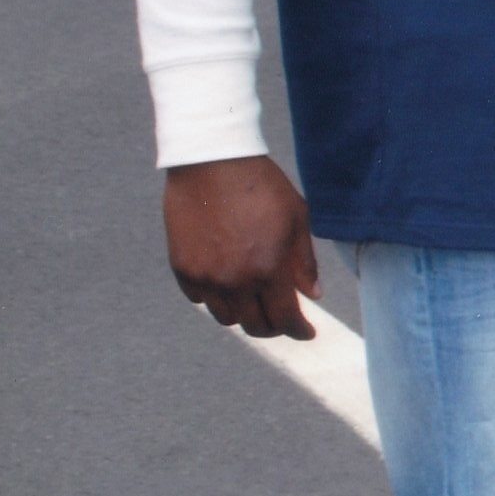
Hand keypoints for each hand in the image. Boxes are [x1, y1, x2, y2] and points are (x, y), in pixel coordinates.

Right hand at [163, 156, 319, 338]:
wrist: (213, 162)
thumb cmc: (262, 186)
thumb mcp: (297, 218)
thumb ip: (304, 262)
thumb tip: (313, 295)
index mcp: (268, 269)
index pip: (285, 318)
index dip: (299, 330)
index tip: (307, 333)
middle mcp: (234, 281)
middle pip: (255, 325)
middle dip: (274, 327)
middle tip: (283, 319)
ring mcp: (204, 277)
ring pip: (226, 317)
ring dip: (244, 314)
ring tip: (256, 299)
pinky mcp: (181, 269)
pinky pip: (200, 299)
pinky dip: (216, 298)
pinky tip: (227, 283)